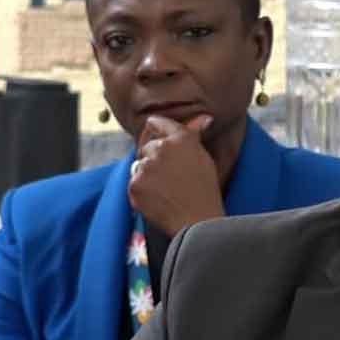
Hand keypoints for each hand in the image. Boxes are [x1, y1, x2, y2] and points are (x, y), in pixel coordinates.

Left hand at [129, 114, 225, 236]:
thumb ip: (194, 135)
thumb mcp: (204, 158)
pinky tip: (159, 199)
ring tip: (167, 190)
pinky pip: (134, 182)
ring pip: (140, 164)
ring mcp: (146, 166)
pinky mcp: (135, 184)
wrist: (197, 222)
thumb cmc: (205, 192)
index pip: (157, 123)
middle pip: (147, 145)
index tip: (158, 138)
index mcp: (180, 138)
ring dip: (148, 174)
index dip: (157, 130)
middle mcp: (161, 148)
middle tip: (170, 176)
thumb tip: (204, 117)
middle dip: (154, 157)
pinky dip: (143, 190)